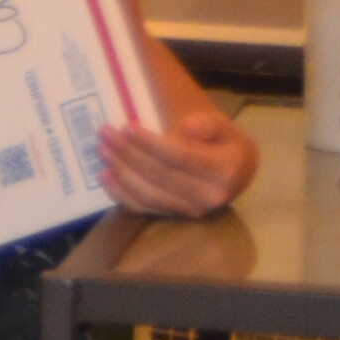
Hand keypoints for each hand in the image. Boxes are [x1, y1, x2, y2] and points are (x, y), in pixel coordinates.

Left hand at [101, 99, 257, 220]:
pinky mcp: (176, 216)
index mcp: (224, 171)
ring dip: (121, 172)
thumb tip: (186, 127)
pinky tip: (104, 176)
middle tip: (105, 133)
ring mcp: (191, 210)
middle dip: (129, 154)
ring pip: (149, 194)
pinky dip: (121, 194)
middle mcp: (208, 196)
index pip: (181, 158)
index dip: (152, 144)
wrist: (237, 174)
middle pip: (160, 176)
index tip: (127, 127)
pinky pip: (144, 208)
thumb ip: (209, 124)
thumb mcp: (225, 126)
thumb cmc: (226, 144)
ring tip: (102, 150)